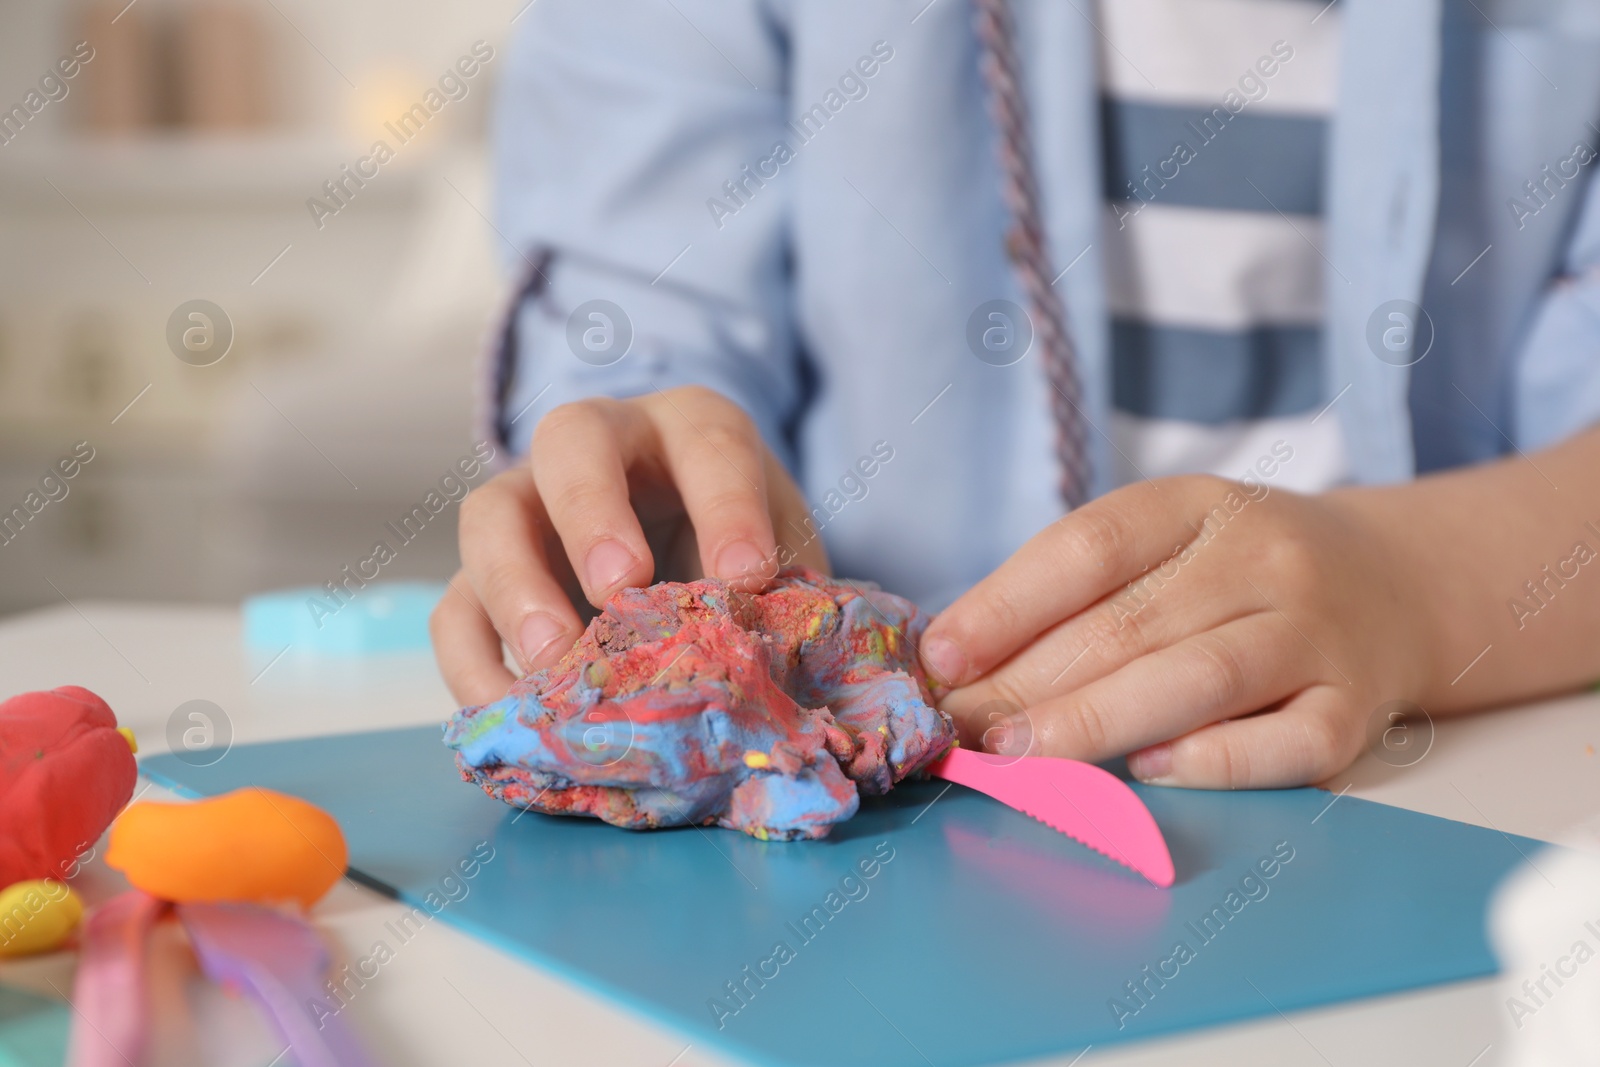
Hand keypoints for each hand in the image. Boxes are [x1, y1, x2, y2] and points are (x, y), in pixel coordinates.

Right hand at [432, 386, 825, 705]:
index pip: (709, 445)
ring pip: (491, 516)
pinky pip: (455, 608)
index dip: (727, 507)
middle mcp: (601, 446)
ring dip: (516, 589)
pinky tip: (514, 715)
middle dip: (592, 512)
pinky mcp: (484, 576)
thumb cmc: (746, 558)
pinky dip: (475, 663)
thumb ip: (782, 602)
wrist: (696, 568)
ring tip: (554, 664)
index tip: (746, 576)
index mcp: (693, 428)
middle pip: (571, 441)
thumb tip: (775, 675)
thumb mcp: (783, 564)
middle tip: (618, 589)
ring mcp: (529, 504)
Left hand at [920, 475, 1438, 788]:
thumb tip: (959, 663)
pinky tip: (1151, 773)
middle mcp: (1263, 557)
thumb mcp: (1167, 544)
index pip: (1088, 548)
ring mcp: (1318, 632)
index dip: (1005, 606)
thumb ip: (1075, 592)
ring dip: (1096, 722)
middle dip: (1026, 684)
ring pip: (1199, 678)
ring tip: (1018, 758)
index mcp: (1198, 504)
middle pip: (1129, 623)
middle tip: (957, 732)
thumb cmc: (1239, 572)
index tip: (939, 659)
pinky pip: (1290, 742)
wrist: (1395, 582)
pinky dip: (1219, 760)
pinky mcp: (1357, 706)